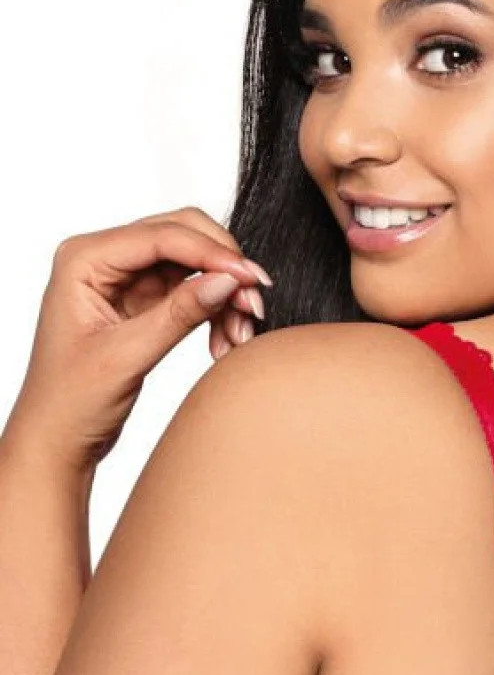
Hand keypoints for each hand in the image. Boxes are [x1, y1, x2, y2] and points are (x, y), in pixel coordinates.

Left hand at [5, 207, 273, 470]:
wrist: (58, 438)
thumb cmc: (69, 401)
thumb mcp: (125, 356)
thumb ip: (177, 314)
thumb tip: (228, 280)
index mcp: (84, 260)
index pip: (161, 235)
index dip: (211, 252)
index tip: (250, 279)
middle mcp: (104, 259)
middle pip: (183, 235)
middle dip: (223, 267)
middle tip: (253, 304)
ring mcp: (126, 279)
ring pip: (194, 264)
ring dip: (225, 294)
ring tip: (239, 335)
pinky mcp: (144, 301)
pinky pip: (193, 291)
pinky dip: (216, 311)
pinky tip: (224, 342)